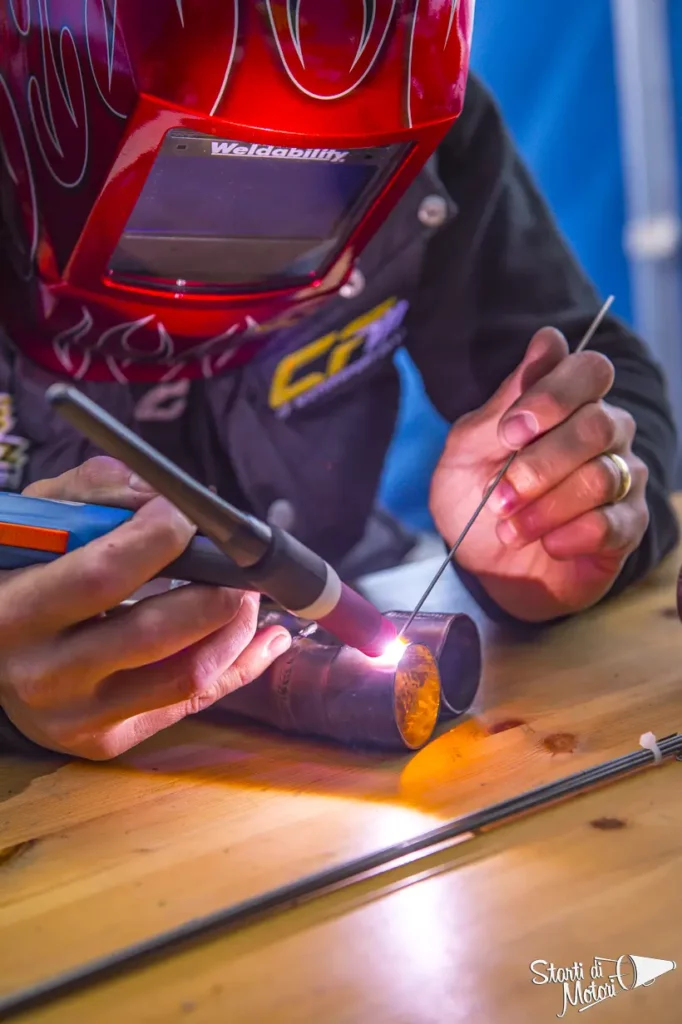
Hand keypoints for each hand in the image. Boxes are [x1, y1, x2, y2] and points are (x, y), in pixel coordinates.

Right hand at [0, 457, 291, 758]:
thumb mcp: (40, 520)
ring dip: (236, 630)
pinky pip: (190, 703)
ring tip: (249, 595)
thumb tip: (169, 497)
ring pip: (186, 676)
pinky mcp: (106, 741)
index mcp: (17, 613)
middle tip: (238, 564)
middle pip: (156, 632)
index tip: (187, 515)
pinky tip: (269, 639)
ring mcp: (77, 718)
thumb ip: (98, 492)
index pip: (104, 574)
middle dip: (216, 590)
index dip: (159, 538)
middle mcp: (45, 676)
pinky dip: (240, 667)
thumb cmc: (19, 573)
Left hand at [430, 327, 649, 621]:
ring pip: (602, 476)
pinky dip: (571, 535)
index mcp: (566, 402)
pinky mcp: (627, 526)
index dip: (553, 395)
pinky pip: (614, 522)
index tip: (509, 432)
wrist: (480, 563)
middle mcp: (605, 431)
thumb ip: (502, 404)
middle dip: (540, 464)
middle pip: (598, 425)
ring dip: (546, 506)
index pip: (589, 371)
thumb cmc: (474, 496)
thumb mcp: (466, 451)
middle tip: (498, 496)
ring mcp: (621, 477)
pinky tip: (547, 544)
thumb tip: (549, 340)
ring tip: (509, 528)